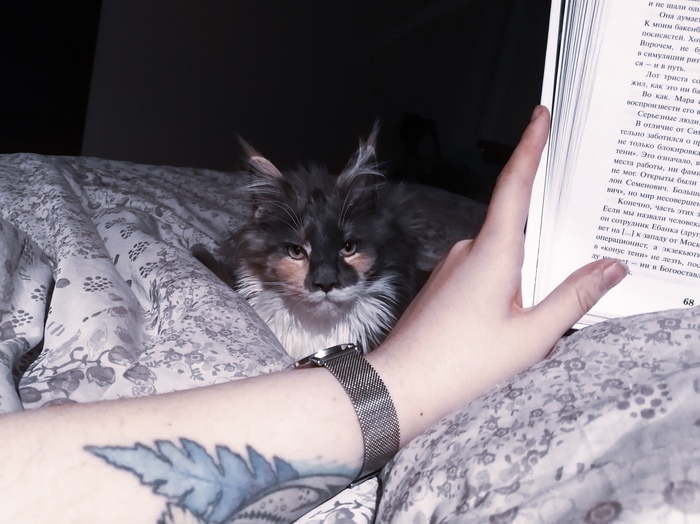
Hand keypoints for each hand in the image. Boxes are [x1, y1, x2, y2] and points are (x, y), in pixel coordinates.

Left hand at [370, 106, 627, 443]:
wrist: (403, 384)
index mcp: (491, 253)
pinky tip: (502, 323)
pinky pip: (483, 272)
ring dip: (521, 279)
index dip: (530, 146)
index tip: (539, 117)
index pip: (515, 185)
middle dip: (542, 249)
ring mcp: (452, 266)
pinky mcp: (445, 283)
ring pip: (501, 256)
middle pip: (516, 227)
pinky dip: (502, 287)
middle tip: (550, 283)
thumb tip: (609, 269)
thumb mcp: (532, 335)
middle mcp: (467, 251)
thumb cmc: (459, 363)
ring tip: (520, 325)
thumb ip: (574, 296)